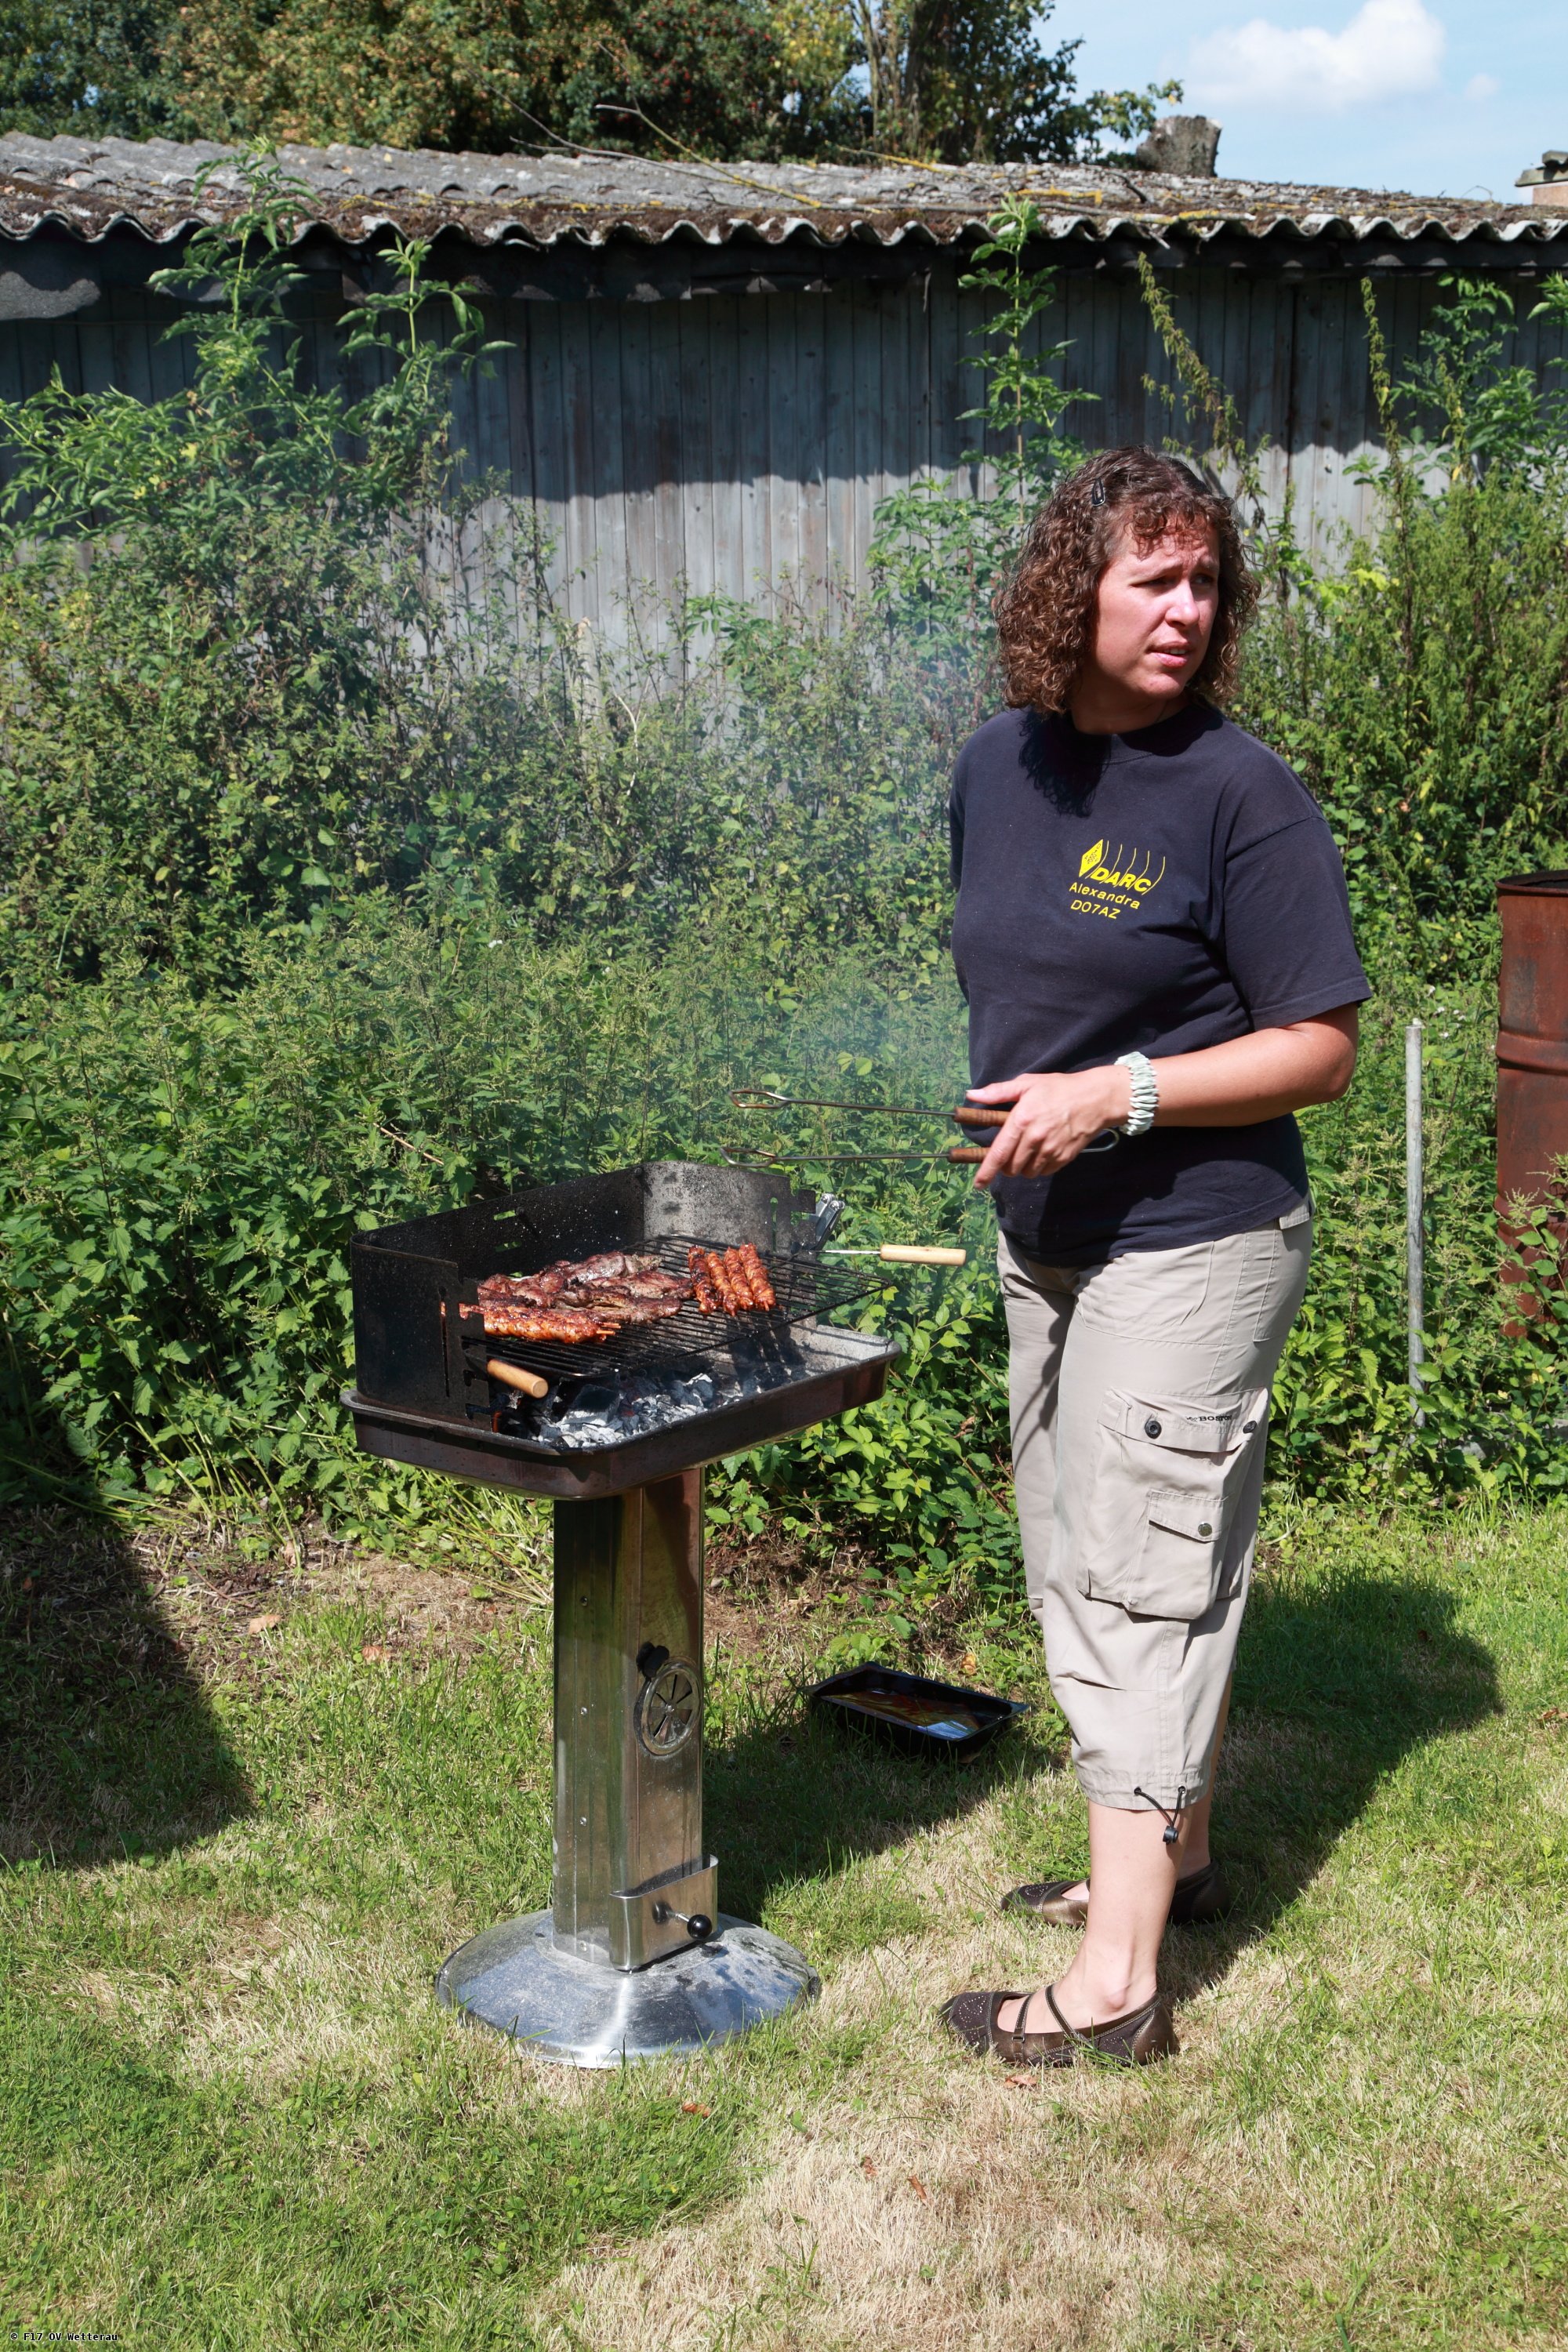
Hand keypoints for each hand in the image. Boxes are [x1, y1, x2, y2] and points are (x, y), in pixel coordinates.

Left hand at [964, 1067, 1132, 1187]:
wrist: (1095, 1099)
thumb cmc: (1059, 1088)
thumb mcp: (1027, 1083)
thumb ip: (998, 1092)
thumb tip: (972, 1095)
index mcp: (1021, 1120)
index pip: (998, 1153)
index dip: (986, 1171)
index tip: (978, 1184)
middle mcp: (1034, 1138)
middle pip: (1011, 1167)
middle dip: (1005, 1166)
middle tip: (1010, 1153)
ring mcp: (1050, 1150)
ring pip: (1027, 1172)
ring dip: (1022, 1167)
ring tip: (1028, 1150)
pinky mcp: (1064, 1158)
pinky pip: (1044, 1172)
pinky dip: (1039, 1167)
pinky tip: (1043, 1151)